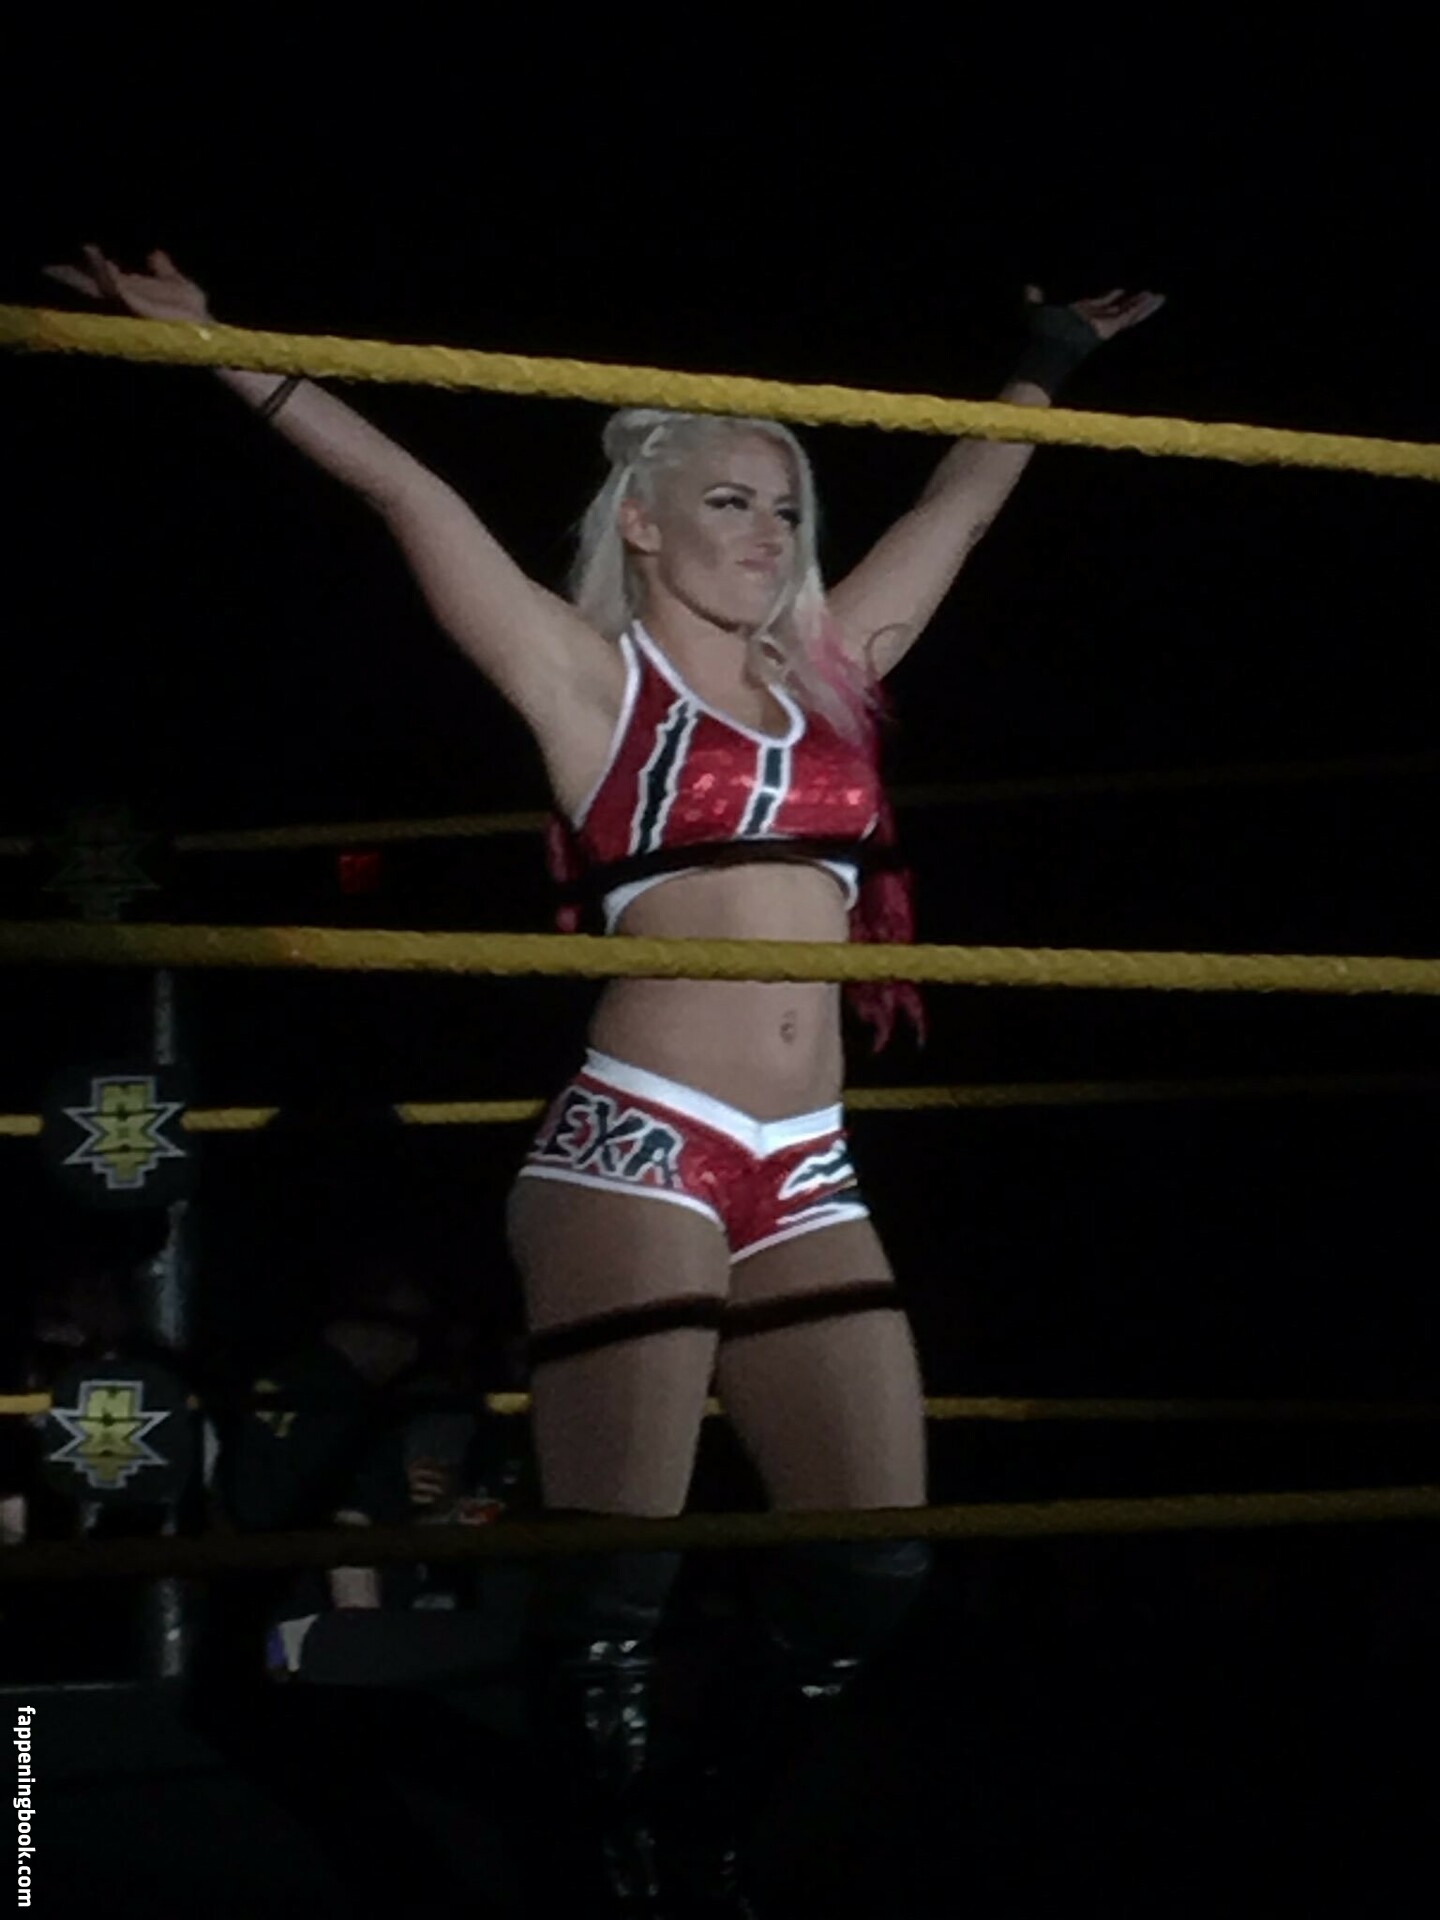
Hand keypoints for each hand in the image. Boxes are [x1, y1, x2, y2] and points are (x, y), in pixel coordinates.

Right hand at [43, 245, 211, 323]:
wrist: (210, 334)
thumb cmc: (195, 316)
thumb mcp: (179, 286)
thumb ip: (164, 271)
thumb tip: (153, 253)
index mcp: (132, 295)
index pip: (101, 280)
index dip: (82, 269)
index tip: (64, 257)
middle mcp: (128, 304)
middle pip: (93, 287)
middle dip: (72, 276)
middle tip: (47, 267)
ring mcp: (133, 309)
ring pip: (104, 287)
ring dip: (92, 270)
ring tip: (84, 249)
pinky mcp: (141, 313)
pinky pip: (121, 294)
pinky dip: (111, 279)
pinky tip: (105, 263)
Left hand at [1026, 283, 1165, 342]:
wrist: (1048, 350)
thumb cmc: (1041, 336)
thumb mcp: (1035, 312)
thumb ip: (1032, 301)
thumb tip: (1027, 288)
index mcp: (1081, 316)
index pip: (1099, 305)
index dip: (1109, 298)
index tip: (1119, 291)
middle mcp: (1095, 321)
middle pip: (1118, 309)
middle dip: (1131, 302)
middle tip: (1146, 293)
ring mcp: (1104, 325)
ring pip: (1128, 313)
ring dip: (1143, 305)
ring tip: (1159, 297)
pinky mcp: (1111, 328)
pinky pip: (1130, 316)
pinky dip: (1143, 308)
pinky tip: (1157, 300)